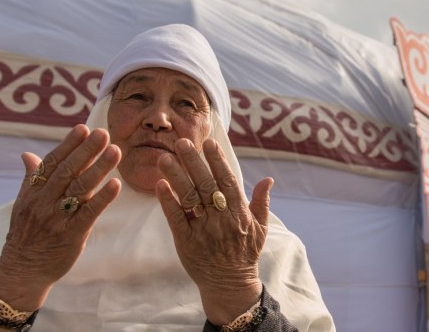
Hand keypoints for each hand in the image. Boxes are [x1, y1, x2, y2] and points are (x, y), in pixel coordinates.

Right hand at [0, 124, 121, 311]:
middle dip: (87, 150)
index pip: (52, 162)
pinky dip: (103, 198)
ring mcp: (58, 217)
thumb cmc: (26, 233)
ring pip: (80, 188)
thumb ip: (31, 177)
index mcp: (34, 191)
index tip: (83, 127)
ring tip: (115, 151)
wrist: (22, 270)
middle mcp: (44, 201)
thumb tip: (27, 154)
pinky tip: (116, 184)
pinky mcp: (72, 234)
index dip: (68, 144)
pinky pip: (89, 213)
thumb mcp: (23, 203)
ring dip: (99, 168)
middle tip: (103, 132)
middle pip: (68, 170)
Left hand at [156, 138, 272, 324]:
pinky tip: (160, 185)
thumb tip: (268, 179)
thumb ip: (261, 202)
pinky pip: (176, 218)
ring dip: (176, 176)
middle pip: (206, 184)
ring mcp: (203, 230)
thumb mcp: (260, 228)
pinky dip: (168, 201)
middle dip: (193, 161)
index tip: (209, 143)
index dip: (218, 161)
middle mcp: (222, 219)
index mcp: (239, 213)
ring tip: (164, 157)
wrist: (230, 285)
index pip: (228, 181)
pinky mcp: (186, 242)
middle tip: (181, 142)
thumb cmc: (244, 254)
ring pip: (189, 198)